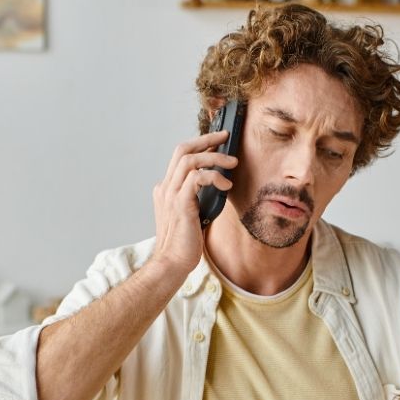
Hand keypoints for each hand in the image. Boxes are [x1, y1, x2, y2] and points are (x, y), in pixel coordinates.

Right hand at [150, 130, 237, 275]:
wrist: (172, 262)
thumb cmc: (184, 243)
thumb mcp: (192, 215)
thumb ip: (196, 199)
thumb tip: (215, 187)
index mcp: (167, 189)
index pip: (180, 156)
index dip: (200, 144)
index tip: (218, 141)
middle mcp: (166, 187)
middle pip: (182, 149)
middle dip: (206, 139)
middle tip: (226, 137)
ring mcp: (171, 194)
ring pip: (190, 159)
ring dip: (214, 157)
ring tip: (233, 163)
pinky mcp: (180, 203)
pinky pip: (197, 177)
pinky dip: (214, 176)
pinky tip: (226, 185)